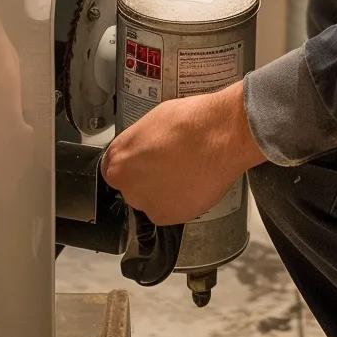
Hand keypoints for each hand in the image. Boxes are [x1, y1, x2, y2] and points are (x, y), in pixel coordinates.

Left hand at [100, 81, 266, 223]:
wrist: (221, 136)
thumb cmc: (192, 121)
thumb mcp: (155, 119)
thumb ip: (140, 141)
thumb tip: (144, 149)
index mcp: (120, 156)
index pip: (114, 167)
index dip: (133, 164)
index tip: (144, 162)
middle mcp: (127, 184)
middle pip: (132, 185)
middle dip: (148, 177)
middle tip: (171, 165)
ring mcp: (146, 203)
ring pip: (151, 199)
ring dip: (163, 191)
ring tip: (186, 174)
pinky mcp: (167, 217)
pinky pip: (169, 211)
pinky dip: (179, 201)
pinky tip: (194, 183)